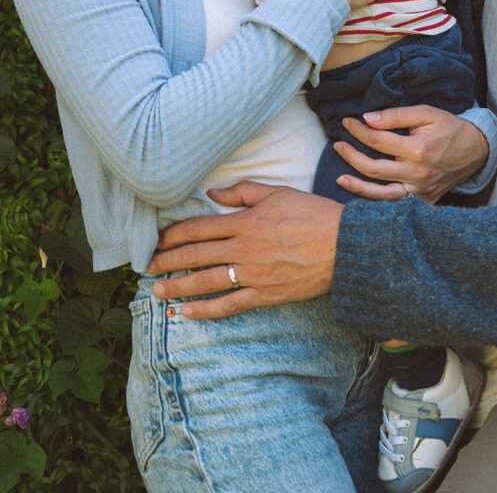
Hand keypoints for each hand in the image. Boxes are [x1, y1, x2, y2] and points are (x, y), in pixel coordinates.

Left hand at [146, 182, 341, 318]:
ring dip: (177, 286)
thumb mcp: (278, 193)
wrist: (344, 245)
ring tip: (156, 289)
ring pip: (205, 281)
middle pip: (195, 255)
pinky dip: (205, 310)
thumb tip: (213, 194)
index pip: (199, 228)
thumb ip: (242, 192)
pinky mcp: (265, 294)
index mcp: (245, 221)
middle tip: (144, 267)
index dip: (173, 235)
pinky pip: (228, 305)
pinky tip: (186, 312)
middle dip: (166, 261)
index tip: (155, 241)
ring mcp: (253, 274)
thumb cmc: (314, 214)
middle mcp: (243, 248)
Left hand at [333, 106, 488, 204]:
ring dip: (358, 187)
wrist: (476, 150)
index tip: (348, 122)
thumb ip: (396, 115)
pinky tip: (364, 195)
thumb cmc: (449, 128)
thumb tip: (367, 118)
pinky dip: (378, 202)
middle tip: (339, 145)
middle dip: (351, 156)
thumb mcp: (425, 113)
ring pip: (381, 195)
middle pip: (373, 168)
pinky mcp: (425, 201)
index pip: (377, 140)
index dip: (358, 131)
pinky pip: (397, 205)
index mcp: (417, 149)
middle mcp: (417, 173)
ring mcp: (421, 191)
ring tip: (340, 178)